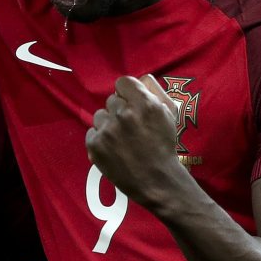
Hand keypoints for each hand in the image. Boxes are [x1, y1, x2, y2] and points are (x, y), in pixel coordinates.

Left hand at [85, 75, 181, 205]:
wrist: (157, 181)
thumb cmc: (164, 146)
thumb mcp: (169, 115)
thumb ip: (154, 92)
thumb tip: (140, 79)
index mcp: (144, 103)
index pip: (123, 82)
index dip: (127, 93)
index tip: (131, 104)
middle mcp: (124, 114)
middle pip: (111, 100)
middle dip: (120, 111)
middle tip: (130, 128)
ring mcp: (108, 130)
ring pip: (100, 115)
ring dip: (108, 125)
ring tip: (121, 140)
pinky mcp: (95, 145)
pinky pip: (92, 132)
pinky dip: (100, 140)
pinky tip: (114, 150)